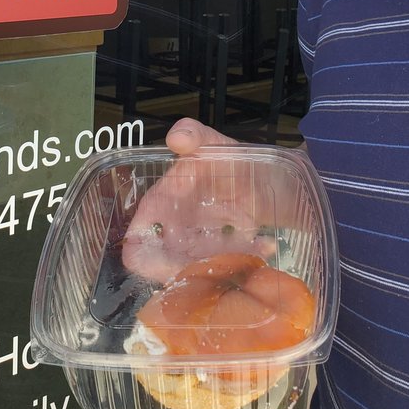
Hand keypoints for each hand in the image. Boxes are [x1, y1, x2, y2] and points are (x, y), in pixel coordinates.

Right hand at [122, 119, 277, 283]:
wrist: (270, 177)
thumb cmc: (233, 159)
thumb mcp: (215, 144)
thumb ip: (196, 135)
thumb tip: (176, 137)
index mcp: (162, 203)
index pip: (138, 237)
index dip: (145, 256)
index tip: (171, 263)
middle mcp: (175, 228)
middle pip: (162, 265)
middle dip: (184, 273)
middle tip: (214, 267)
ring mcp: (199, 244)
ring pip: (193, 270)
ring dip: (215, 270)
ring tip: (245, 256)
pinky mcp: (221, 254)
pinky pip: (223, 267)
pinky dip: (243, 261)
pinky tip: (266, 245)